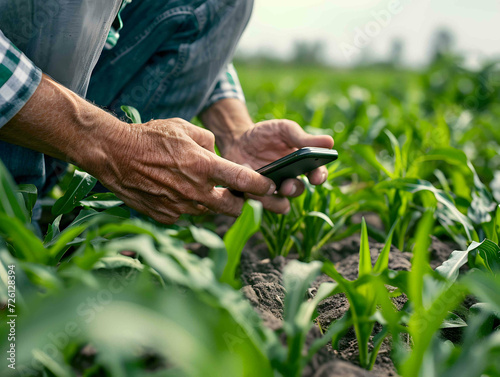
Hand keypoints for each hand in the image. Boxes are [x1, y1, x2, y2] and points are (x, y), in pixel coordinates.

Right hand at [1, 76, 274, 223]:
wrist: (113, 155)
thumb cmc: (149, 137)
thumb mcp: (184, 128)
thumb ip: (208, 142)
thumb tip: (217, 155)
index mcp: (203, 166)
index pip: (244, 182)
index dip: (263, 187)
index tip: (270, 187)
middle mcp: (195, 192)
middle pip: (233, 208)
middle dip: (242, 203)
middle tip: (239, 194)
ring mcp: (180, 207)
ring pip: (209, 212)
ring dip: (213, 203)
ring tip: (202, 188)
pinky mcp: (166, 216)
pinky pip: (187, 215)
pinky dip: (189, 206)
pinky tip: (178, 192)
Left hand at [221, 119, 333, 213]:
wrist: (238, 140)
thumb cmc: (265, 134)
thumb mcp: (283, 130)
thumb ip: (302, 138)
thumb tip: (329, 142)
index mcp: (301, 165)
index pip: (317, 175)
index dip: (319, 177)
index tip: (316, 177)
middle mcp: (289, 181)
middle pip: (297, 191)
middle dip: (294, 189)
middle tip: (286, 185)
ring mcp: (271, 191)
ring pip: (279, 204)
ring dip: (273, 199)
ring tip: (262, 187)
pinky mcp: (254, 196)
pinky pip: (257, 205)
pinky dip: (253, 199)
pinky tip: (246, 188)